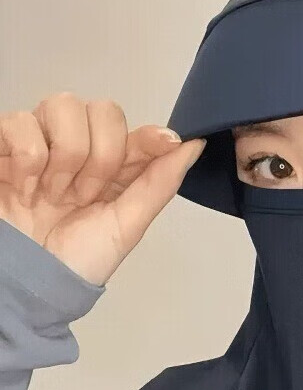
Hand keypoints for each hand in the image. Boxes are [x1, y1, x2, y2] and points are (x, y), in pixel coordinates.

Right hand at [0, 91, 205, 285]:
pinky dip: (29, 159)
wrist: (27, 283)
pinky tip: (25, 188)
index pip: (138, 132)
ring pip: (63, 106)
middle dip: (102, 156)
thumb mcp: (127, 225)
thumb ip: (160, 183)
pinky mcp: (3, 143)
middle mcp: (79, 147)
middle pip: (104, 110)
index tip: (167, 143)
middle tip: (86, 195)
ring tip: (55, 194)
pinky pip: (20, 121)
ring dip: (66, 156)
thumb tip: (196, 145)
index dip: (153, 136)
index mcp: (114, 168)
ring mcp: (40, 141)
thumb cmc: (77, 260)